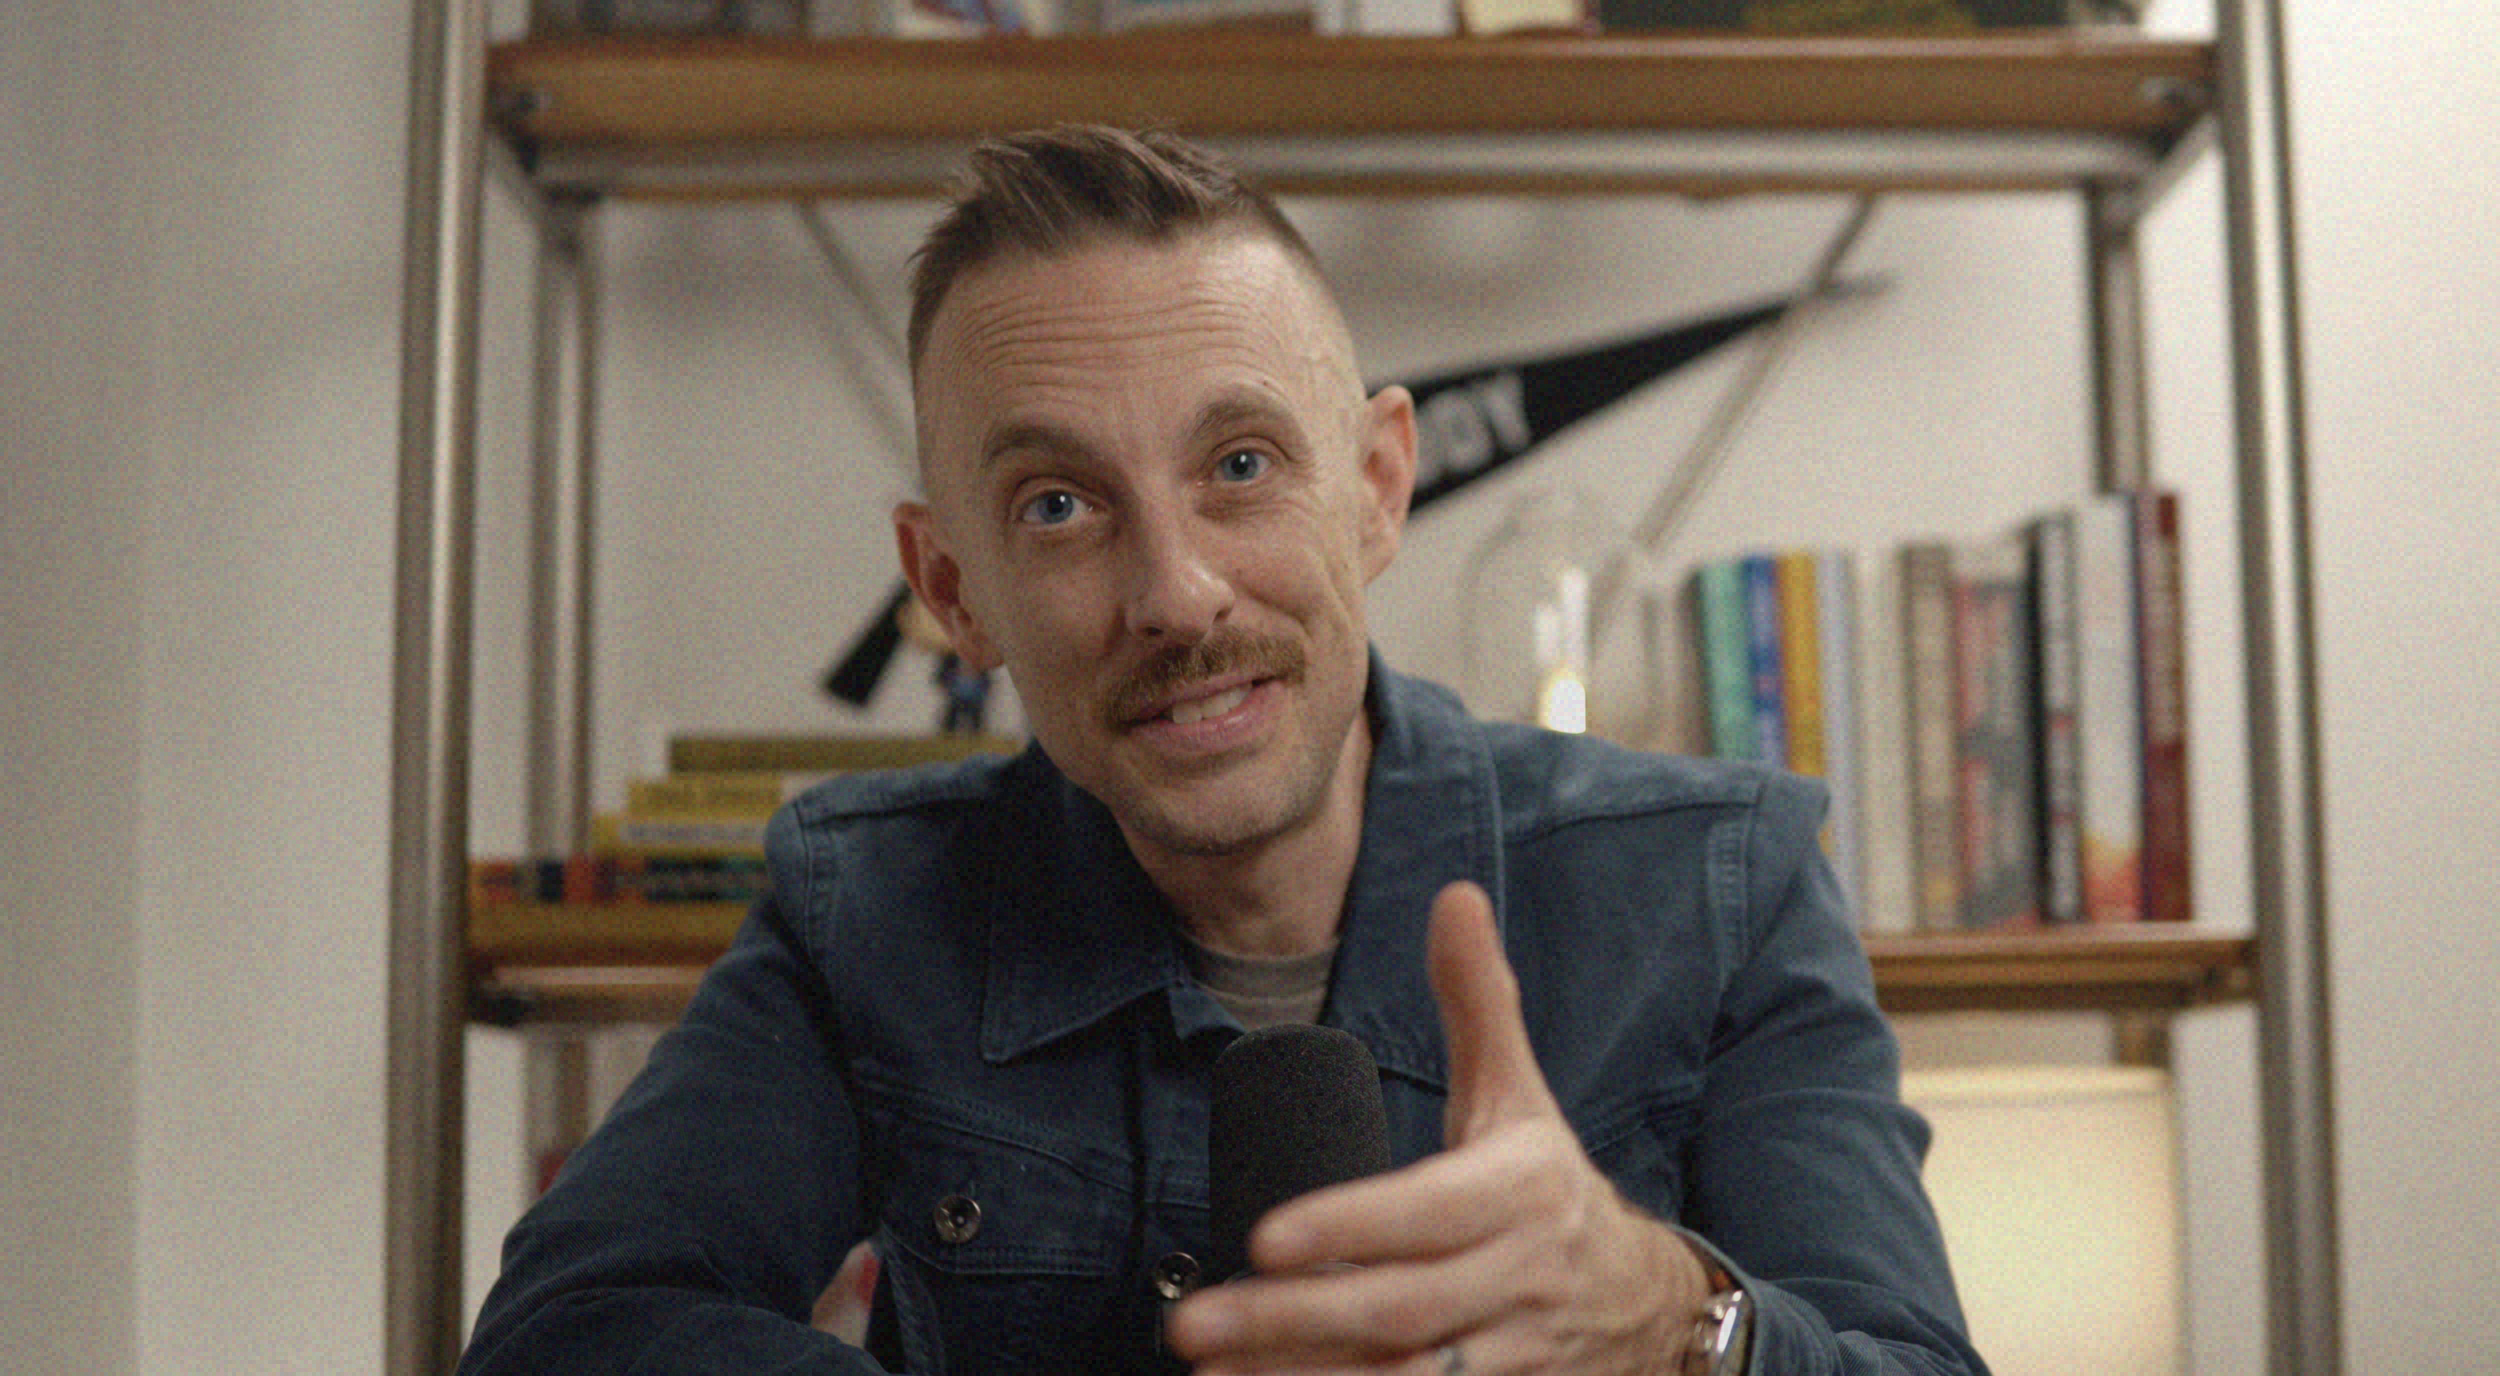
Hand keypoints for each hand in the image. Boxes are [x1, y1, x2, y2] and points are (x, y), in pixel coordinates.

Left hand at [1165, 881, 1713, 1374]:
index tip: (1262, 1238)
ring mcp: (1511, 1357)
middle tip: (1192, 1320)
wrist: (1648, 1305)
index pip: (1430, 1214)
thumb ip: (1479, 1000)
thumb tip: (1454, 895)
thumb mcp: (1520, 1094)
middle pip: (1399, 1312)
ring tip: (1212, 1373)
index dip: (1350, 1227)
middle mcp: (1518, 1279)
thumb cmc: (1549, 1188)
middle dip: (1291, 1321)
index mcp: (1521, 1192)